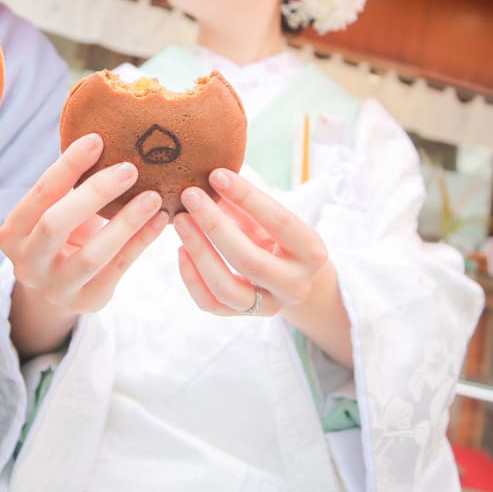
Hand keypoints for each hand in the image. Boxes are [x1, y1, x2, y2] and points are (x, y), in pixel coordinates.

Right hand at [0, 133, 168, 356]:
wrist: (56, 288)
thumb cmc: (59, 233)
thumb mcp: (52, 211)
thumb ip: (67, 184)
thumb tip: (105, 134)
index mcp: (11, 233)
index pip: (40, 194)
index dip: (67, 166)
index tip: (97, 139)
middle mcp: (27, 264)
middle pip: (57, 223)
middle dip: (95, 192)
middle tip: (130, 168)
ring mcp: (55, 288)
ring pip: (92, 254)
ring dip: (126, 222)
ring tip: (153, 196)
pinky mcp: (87, 301)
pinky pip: (118, 269)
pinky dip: (141, 242)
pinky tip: (161, 220)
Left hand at [175, 168, 352, 366]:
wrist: (290, 274)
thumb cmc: (277, 234)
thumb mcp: (272, 217)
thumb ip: (247, 202)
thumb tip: (211, 178)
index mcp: (312, 252)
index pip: (279, 222)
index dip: (247, 197)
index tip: (216, 175)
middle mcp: (295, 285)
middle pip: (249, 260)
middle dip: (215, 225)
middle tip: (190, 196)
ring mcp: (270, 306)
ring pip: (227, 288)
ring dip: (199, 251)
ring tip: (181, 220)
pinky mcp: (244, 317)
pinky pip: (212, 304)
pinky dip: (192, 278)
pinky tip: (180, 250)